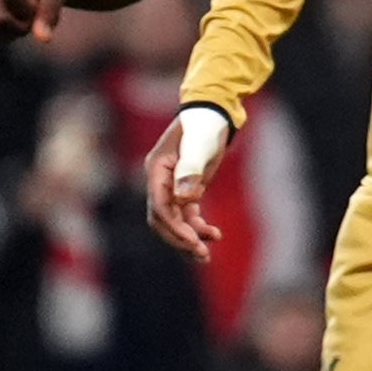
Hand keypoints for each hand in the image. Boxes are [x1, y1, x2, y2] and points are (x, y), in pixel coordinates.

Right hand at [139, 103, 228, 254]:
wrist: (214, 115)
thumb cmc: (204, 126)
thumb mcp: (199, 144)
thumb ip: (190, 169)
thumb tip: (183, 198)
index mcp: (156, 170)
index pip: (159, 206)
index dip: (174, 226)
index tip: (192, 240)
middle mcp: (160, 182)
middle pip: (162, 220)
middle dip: (180, 239)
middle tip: (201, 253)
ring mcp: (172, 188)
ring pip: (174, 222)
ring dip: (189, 239)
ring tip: (206, 255)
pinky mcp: (186, 191)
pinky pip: (187, 217)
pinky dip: (198, 228)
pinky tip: (215, 235)